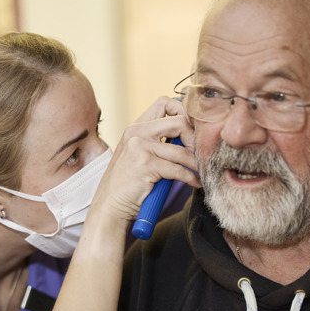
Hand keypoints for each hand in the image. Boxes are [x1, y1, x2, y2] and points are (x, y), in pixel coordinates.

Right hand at [89, 98, 199, 226]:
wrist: (110, 207)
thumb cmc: (127, 184)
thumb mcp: (138, 154)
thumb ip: (157, 141)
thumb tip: (189, 134)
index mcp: (136, 127)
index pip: (164, 103)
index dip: (183, 113)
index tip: (191, 131)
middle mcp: (136, 133)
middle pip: (179, 122)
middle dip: (194, 139)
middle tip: (198, 154)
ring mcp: (140, 148)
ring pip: (182, 150)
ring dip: (195, 163)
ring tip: (199, 171)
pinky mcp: (146, 166)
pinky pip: (178, 169)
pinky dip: (190, 177)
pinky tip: (194, 182)